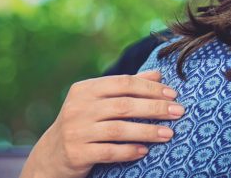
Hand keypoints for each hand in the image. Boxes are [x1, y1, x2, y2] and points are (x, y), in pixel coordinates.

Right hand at [19, 71, 183, 177]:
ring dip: (147, 131)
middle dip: (155, 108)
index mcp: (85, 89)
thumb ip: (127, 87)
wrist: (51, 155)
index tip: (173, 94)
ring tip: (169, 134)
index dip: (150, 87)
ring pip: (118, 129)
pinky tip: (145, 151)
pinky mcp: (76, 153)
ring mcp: (75, 131)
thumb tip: (158, 73)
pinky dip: (129, 151)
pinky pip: (108, 151)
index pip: (123, 83)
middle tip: (179, 112)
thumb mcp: (100, 101)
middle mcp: (78, 107)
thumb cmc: (85, 123)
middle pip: (124, 105)